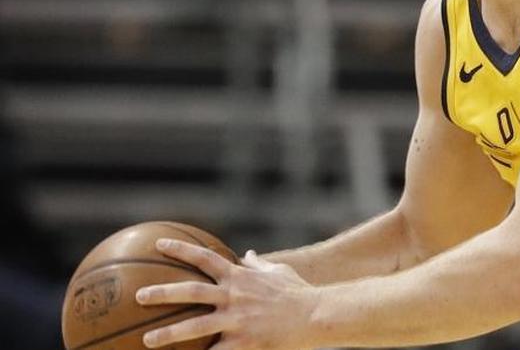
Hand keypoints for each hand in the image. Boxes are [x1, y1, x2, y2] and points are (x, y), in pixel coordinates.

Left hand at [136, 241, 320, 349]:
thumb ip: (260, 264)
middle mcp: (234, 296)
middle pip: (191, 292)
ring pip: (195, 326)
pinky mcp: (244, 343)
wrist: (317, 315)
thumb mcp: (280, 272)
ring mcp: (238, 320)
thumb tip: (248, 253)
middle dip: (162, 293)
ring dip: (168, 333)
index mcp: (240, 277)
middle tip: (138, 296)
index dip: (180, 250)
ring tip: (146, 340)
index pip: (204, 257)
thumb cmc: (299, 292)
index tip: (158, 245)